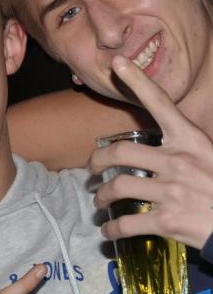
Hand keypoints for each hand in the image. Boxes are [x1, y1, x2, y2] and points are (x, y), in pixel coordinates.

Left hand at [88, 54, 212, 248]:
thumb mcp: (210, 155)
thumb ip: (185, 147)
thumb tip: (159, 145)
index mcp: (191, 140)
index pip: (160, 103)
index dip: (136, 81)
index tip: (117, 63)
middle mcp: (178, 161)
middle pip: (119, 153)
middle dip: (96, 161)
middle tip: (91, 170)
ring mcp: (172, 191)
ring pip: (116, 188)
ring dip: (101, 196)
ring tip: (99, 201)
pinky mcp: (167, 220)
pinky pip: (125, 223)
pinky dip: (111, 228)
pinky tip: (109, 230)